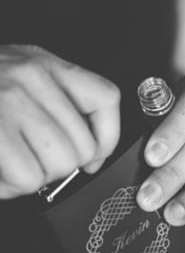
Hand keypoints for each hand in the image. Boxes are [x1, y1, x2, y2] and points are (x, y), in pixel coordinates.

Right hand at [0, 45, 120, 198]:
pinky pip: (26, 177)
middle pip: (81, 145)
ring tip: (7, 166)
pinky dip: (10, 188)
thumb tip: (92, 158)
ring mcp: (7, 101)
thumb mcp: (15, 78)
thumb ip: (56, 103)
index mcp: (42, 63)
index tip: (92, 157)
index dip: (106, 138)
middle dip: (56, 167)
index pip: (105, 97)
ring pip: (57, 165)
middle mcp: (29, 76)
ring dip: (31, 179)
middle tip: (26, 162)